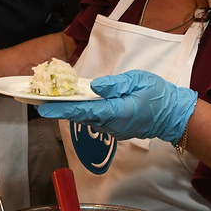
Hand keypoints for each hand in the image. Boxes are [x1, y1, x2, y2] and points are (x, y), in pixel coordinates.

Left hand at [37, 70, 195, 143]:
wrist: (172, 115)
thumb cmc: (158, 94)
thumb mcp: (138, 81)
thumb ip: (115, 84)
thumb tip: (94, 87)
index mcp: (117, 111)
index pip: (85, 110)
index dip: (62, 109)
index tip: (44, 107)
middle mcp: (112, 124)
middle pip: (81, 116)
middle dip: (59, 108)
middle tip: (38, 99)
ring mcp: (113, 129)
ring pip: (86, 119)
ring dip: (70, 110)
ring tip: (51, 99)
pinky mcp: (114, 129)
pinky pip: (95, 120)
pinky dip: (83, 112)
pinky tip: (74, 103)